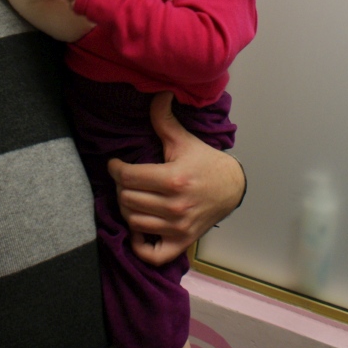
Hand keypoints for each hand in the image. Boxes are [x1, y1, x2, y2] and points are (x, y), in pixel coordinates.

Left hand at [108, 91, 245, 265]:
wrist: (231, 188)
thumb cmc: (204, 162)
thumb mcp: (184, 140)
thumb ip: (164, 119)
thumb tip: (158, 93)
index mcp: (174, 179)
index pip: (129, 177)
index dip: (116, 169)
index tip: (116, 164)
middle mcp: (175, 206)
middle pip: (127, 200)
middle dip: (121, 188)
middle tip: (125, 180)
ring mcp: (178, 228)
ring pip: (134, 222)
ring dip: (128, 210)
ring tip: (132, 198)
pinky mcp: (182, 242)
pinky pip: (151, 253)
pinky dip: (140, 245)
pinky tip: (139, 229)